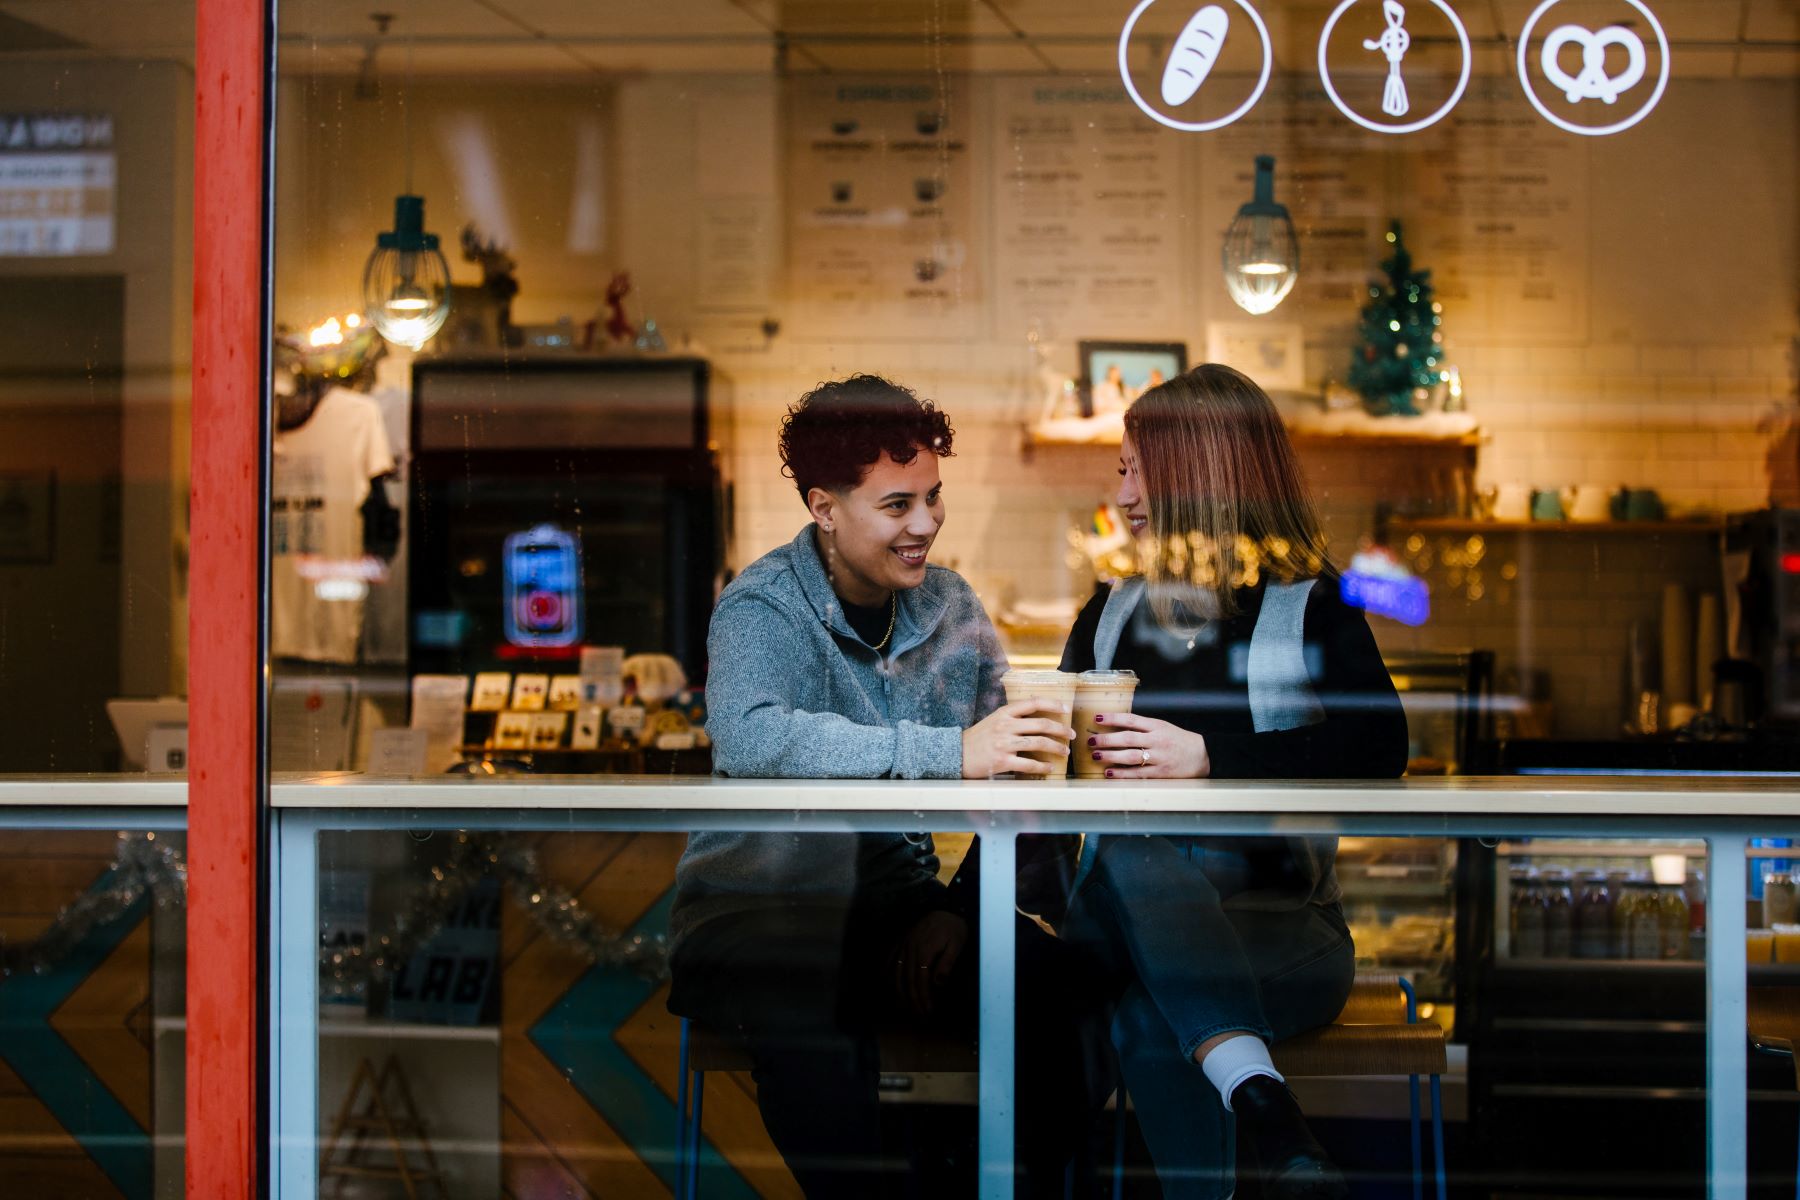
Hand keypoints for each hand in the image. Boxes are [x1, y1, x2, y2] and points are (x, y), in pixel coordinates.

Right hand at [892, 910, 967, 1015]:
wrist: (946, 909)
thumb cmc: (954, 929)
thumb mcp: (957, 944)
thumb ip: (947, 963)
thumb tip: (938, 983)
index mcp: (924, 951)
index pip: (921, 980)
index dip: (924, 998)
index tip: (928, 1011)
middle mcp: (910, 949)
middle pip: (908, 980)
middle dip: (913, 1001)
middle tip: (920, 1016)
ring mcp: (904, 945)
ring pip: (897, 973)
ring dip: (901, 992)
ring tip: (906, 1008)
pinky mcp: (902, 942)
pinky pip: (891, 959)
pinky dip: (889, 974)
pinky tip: (889, 985)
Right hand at [961, 700, 1074, 778]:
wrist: (956, 754)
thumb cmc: (978, 738)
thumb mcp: (993, 720)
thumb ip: (1013, 718)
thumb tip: (1038, 718)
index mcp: (1004, 713)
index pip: (1033, 703)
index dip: (1052, 704)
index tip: (1066, 708)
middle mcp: (1005, 726)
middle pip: (1041, 724)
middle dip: (1061, 730)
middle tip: (1071, 735)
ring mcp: (1004, 744)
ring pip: (1039, 743)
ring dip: (1056, 747)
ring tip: (1064, 751)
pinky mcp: (1002, 761)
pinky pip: (1029, 763)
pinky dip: (1043, 766)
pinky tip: (1049, 768)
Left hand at [1086, 712, 1210, 778]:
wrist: (1202, 755)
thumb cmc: (1179, 740)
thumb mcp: (1163, 727)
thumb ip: (1143, 726)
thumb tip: (1116, 725)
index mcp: (1157, 726)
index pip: (1131, 720)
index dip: (1113, 718)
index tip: (1097, 718)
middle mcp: (1157, 741)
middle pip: (1127, 739)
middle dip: (1106, 740)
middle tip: (1090, 740)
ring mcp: (1159, 758)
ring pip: (1130, 757)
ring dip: (1111, 756)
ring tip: (1096, 756)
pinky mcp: (1160, 773)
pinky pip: (1137, 774)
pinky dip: (1122, 774)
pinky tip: (1109, 773)